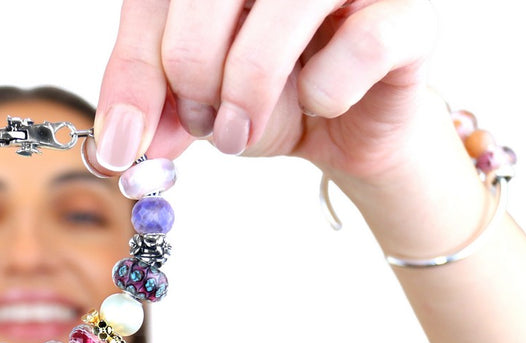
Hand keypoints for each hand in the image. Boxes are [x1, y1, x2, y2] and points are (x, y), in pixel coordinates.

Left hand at [93, 0, 437, 183]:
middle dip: (191, 73)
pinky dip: (327, 93)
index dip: (135, 68)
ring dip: (249, 88)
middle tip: (203, 123)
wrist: (346, 127)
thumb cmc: (269, 94)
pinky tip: (325, 101)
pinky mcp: (408, 13)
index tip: (123, 142)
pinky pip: (362, 46)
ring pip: (286, 6)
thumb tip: (117, 145)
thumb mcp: (192, 99)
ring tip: (242, 130)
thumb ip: (150, 101)